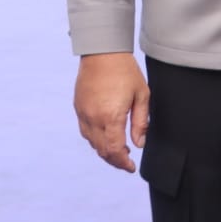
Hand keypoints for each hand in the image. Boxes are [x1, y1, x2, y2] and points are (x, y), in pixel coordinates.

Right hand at [73, 52, 148, 172]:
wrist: (102, 53)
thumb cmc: (126, 72)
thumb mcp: (142, 95)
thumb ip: (140, 122)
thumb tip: (139, 143)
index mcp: (111, 116)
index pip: (115, 150)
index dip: (123, 163)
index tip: (131, 167)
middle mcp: (94, 118)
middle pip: (102, 150)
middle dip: (115, 160)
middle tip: (127, 161)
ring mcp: (83, 114)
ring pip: (92, 143)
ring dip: (105, 151)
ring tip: (120, 150)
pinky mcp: (78, 108)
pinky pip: (85, 131)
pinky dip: (96, 140)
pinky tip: (106, 136)